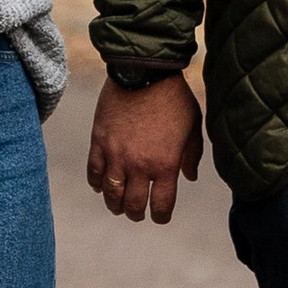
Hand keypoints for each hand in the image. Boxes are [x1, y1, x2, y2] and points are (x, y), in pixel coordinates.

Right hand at [86, 72, 202, 224]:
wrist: (144, 71)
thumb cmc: (174, 98)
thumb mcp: (193, 126)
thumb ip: (192, 155)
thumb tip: (189, 177)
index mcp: (165, 165)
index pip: (161, 206)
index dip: (161, 216)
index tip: (160, 216)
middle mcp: (138, 165)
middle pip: (133, 205)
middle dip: (136, 214)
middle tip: (137, 214)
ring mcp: (116, 155)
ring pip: (110, 193)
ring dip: (114, 204)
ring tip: (118, 205)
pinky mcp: (99, 141)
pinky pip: (93, 172)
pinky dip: (96, 183)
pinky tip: (101, 185)